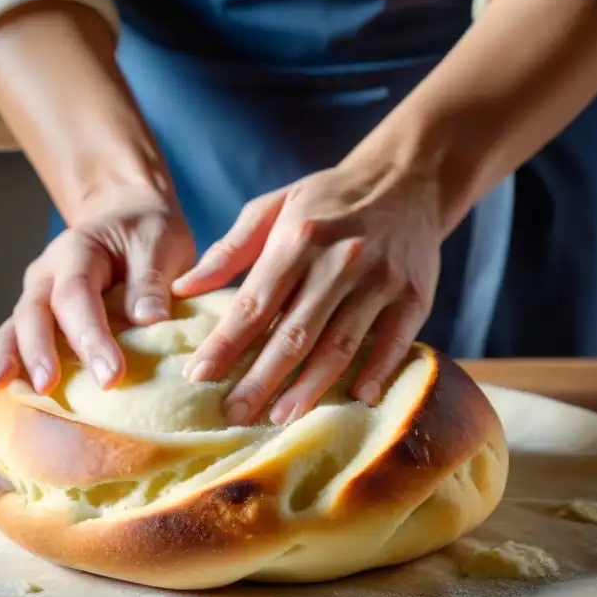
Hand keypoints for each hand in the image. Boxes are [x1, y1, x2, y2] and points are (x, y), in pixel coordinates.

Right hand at [0, 209, 195, 394]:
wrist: (127, 218)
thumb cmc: (147, 234)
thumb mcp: (160, 244)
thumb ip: (152, 280)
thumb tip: (149, 320)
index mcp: (79, 249)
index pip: (77, 294)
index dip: (91, 336)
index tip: (112, 375)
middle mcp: (49, 272)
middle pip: (36, 310)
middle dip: (40, 350)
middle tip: (49, 386)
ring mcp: (39, 294)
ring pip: (14, 323)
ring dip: (9, 355)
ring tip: (0, 385)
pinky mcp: (39, 315)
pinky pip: (15, 336)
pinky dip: (9, 360)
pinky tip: (2, 388)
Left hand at [172, 161, 444, 425]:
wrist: (407, 179)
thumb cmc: (327, 200)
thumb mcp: (273, 208)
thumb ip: (229, 250)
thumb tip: (182, 289)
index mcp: (298, 238)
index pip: (253, 303)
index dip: (224, 344)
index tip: (197, 377)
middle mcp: (340, 261)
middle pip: (294, 333)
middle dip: (260, 379)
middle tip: (234, 415)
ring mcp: (380, 281)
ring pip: (340, 345)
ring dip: (309, 386)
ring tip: (280, 416)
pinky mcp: (414, 297)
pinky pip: (394, 343)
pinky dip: (375, 373)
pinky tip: (355, 399)